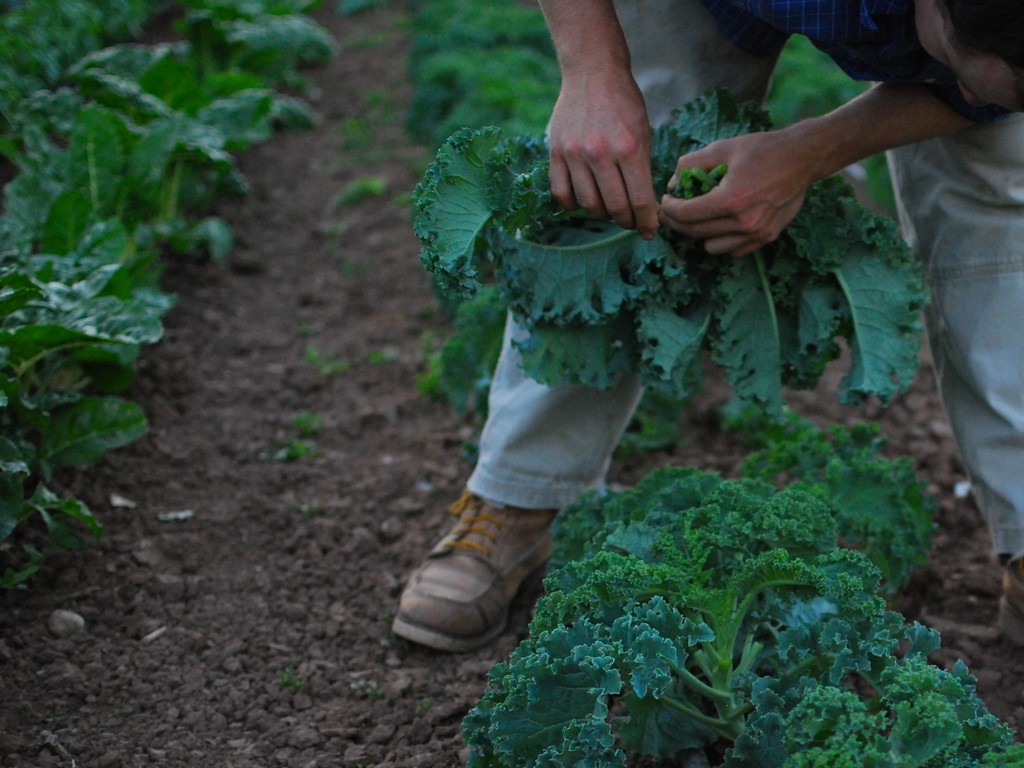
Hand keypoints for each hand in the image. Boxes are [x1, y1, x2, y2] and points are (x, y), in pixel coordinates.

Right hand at [547, 67, 658, 239]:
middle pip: (614, 208)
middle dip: (626, 221)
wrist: (592, 72)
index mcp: (629, 148)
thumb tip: (644, 207)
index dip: (646, 223)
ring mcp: (574, 154)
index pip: (640, 201)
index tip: (649, 231)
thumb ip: (642, 170)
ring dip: (601, 214)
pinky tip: (584, 200)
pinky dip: (573, 205)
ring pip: (588, 205)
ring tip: (609, 208)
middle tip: (630, 222)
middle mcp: (600, 153)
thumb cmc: (624, 103)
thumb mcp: (643, 133)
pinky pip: (562, 194)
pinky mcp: (555, 153)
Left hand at [658, 127, 818, 256]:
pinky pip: (732, 250)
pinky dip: (723, 239)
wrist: (804, 157)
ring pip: (711, 247)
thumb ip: (691, 164)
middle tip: (674, 209)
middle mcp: (743, 222)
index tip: (665, 201)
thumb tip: (672, 184)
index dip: (668, 209)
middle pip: (694, 232)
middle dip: (678, 221)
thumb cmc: (763, 149)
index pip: (685, 214)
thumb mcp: (723, 148)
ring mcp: (756, 233)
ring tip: (703, 215)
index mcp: (730, 199)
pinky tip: (723, 222)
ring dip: (701, 232)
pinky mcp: (767, 237)